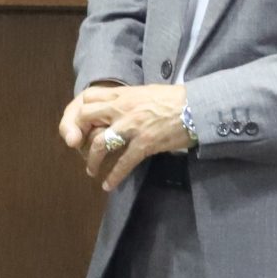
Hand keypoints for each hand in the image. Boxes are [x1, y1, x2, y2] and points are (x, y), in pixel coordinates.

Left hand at [66, 81, 192, 190]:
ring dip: (93, 160)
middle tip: (81, 149)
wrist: (196, 107)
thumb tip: (118, 106)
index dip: (81, 111)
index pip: (89, 97)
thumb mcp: (146, 92)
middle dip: (79, 134)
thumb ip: (129, 99)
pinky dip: (114, 176)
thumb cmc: (175, 99)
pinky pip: (123, 162)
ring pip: (100, 143)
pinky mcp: (145, 143)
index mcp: (123, 94)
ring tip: (91, 171)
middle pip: (86, 117)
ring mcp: (132, 126)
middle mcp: (122, 108)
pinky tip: (108, 185)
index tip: (82, 125)